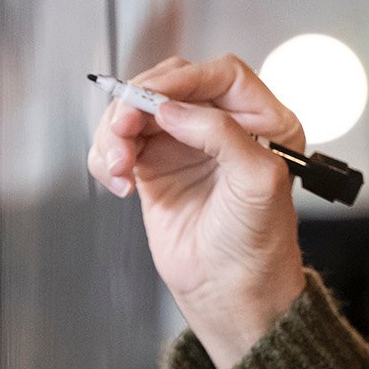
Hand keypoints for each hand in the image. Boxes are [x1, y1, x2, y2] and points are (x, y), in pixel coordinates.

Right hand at [86, 55, 308, 368]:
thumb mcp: (257, 180)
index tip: (156, 99)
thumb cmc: (259, 244)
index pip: (219, 74)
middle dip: (138, 103)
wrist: (231, 293)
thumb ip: (221, 133)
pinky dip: (107, 156)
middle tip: (124, 129)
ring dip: (115, 132)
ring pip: (135, 112)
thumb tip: (172, 107)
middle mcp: (221, 126)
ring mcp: (183, 145)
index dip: (183, 79)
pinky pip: (118, 144)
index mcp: (261, 120)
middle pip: (169, 86)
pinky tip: (118, 181)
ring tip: (118, 165)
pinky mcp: (152, 168)